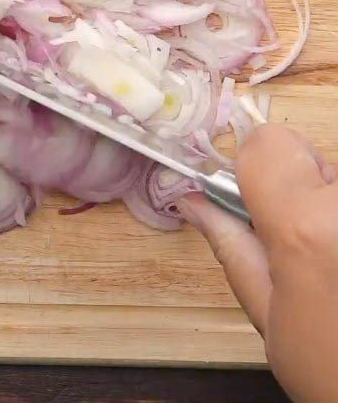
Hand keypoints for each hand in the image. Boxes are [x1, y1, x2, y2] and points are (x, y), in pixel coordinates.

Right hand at [178, 125, 337, 402]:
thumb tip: (191, 200)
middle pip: (308, 156)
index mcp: (306, 226)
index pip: (268, 141)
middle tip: (304, 242)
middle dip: (298, 188)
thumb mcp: (267, 315)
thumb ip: (230, 244)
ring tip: (335, 257)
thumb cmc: (333, 373)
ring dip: (329, 204)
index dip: (253, 168)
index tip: (255, 203)